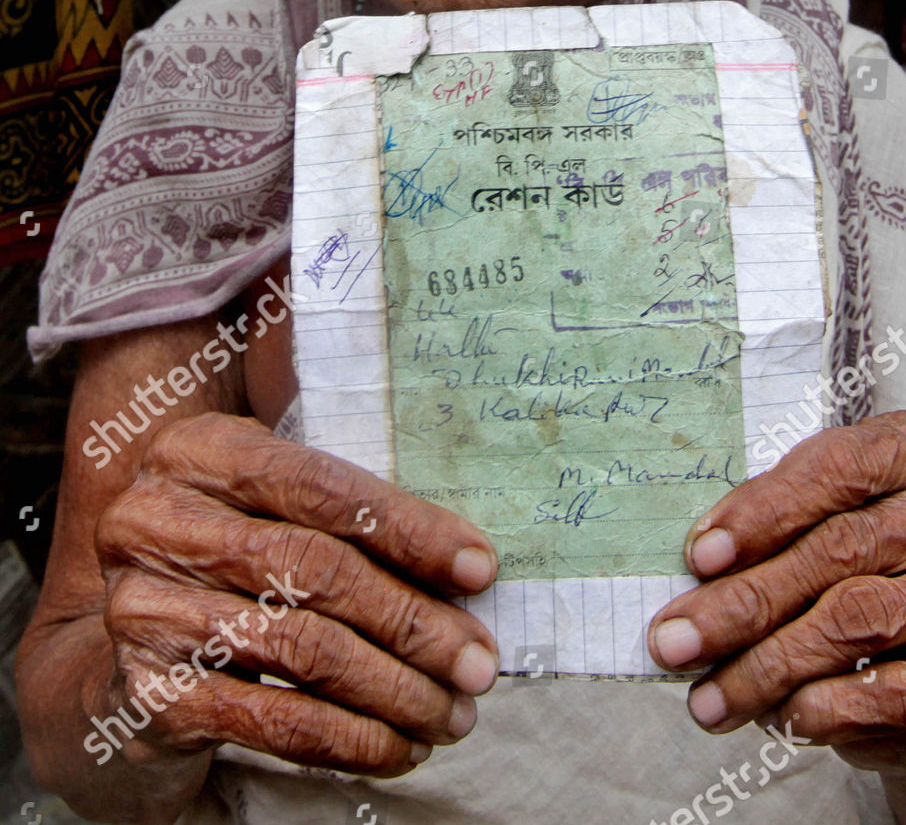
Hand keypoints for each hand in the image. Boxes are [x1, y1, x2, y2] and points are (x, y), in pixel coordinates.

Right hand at [95, 413, 498, 776]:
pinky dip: (348, 739)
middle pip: (315, 571)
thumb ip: (349, 520)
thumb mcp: (273, 507)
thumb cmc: (235, 556)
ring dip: (394, 690)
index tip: (480, 569)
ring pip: (300, 649)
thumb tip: (467, 572)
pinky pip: (270, 720)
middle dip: (414, 622)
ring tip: (451, 712)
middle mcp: (155, 520)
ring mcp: (143, 607)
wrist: (132, 644)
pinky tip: (397, 747)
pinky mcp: (148, 690)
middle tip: (478, 662)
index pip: (321, 487)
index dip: (408, 529)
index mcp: (199, 451)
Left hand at [647, 411, 905, 774]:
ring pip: (861, 620)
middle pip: (841, 550)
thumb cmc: (865, 564)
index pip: (839, 466)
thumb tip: (699, 566)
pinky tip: (785, 718)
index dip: (764, 511)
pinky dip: (833, 707)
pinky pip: (905, 691)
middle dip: (745, 602)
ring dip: (770, 665)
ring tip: (710, 695)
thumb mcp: (822, 521)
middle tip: (677, 640)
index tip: (699, 556)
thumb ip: (773, 527)